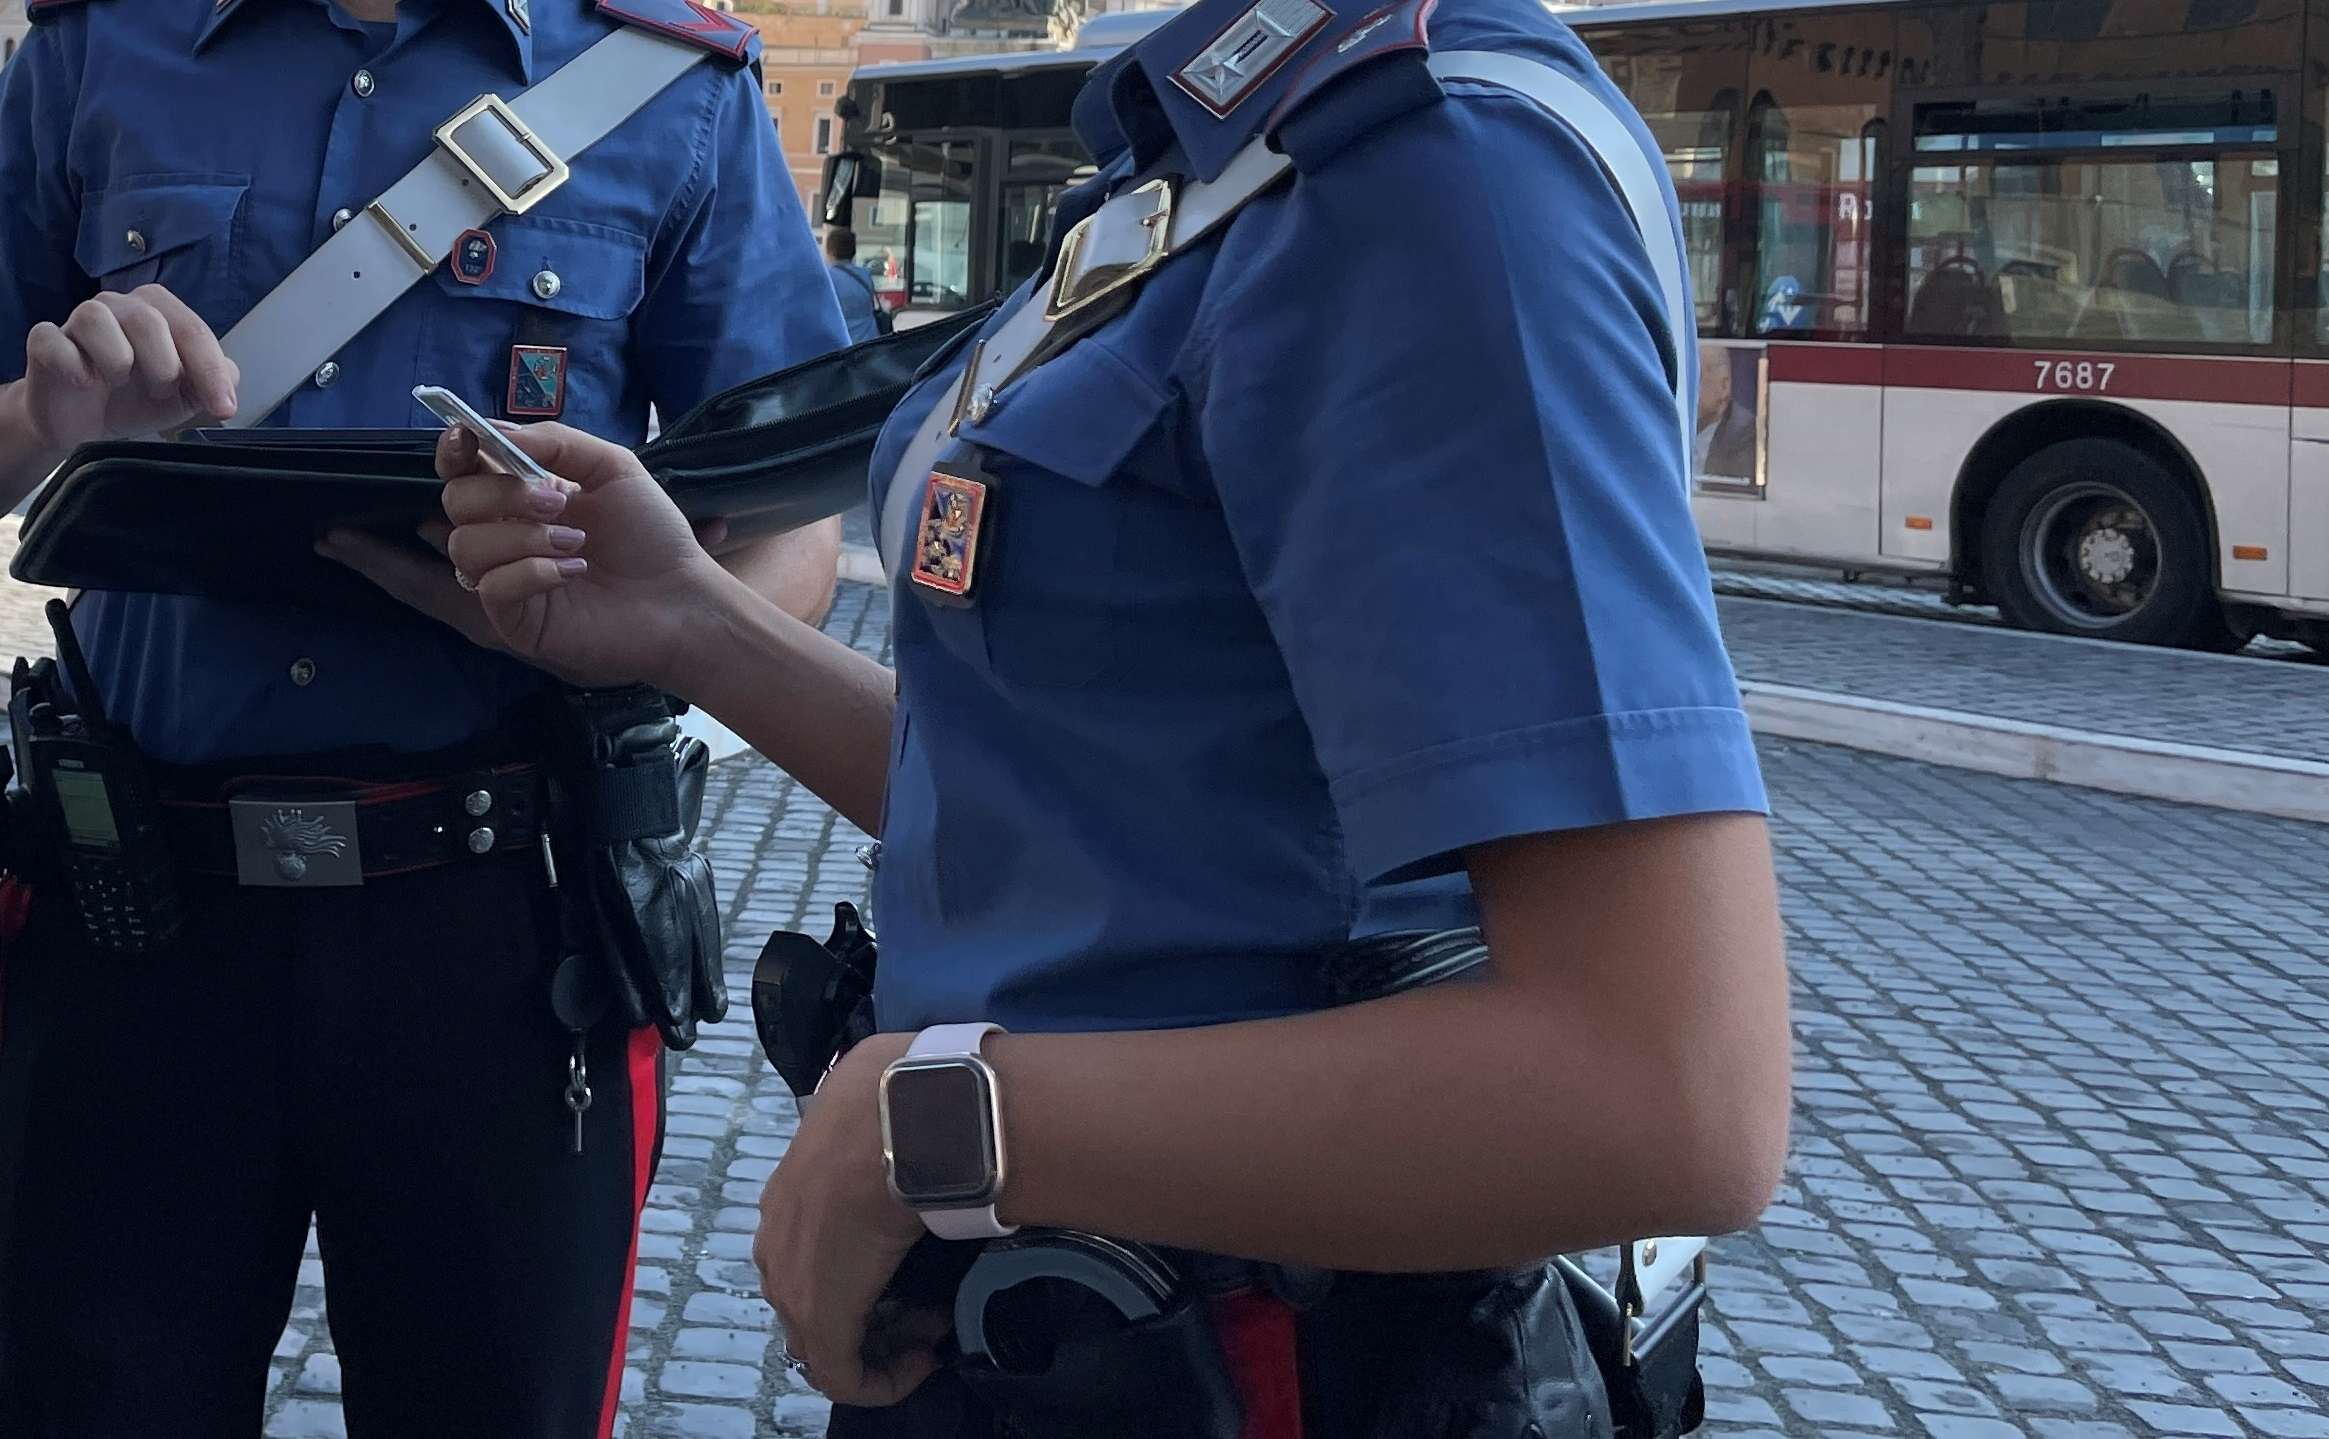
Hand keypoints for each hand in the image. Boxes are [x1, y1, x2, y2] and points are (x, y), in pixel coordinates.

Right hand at [5, 287, 238, 453]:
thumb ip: (213, 381)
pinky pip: (52, 340)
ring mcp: (77, 321)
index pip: (192, 330)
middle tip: (161, 391)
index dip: (211, 370)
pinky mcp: (45, 342)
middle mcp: (118, 307)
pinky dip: (72, 364)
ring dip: (118, 360)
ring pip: (96, 319)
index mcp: (158, 312)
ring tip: (119, 382)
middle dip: (164, 365)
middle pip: (147, 319)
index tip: (224, 408)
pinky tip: (84, 382)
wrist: (86, 426)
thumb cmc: (136, 399)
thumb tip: (231, 376)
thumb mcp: (185, 396)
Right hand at [325, 424, 727, 690]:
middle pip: (455, 502)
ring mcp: (507, 579)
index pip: (463, 470)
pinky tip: (574, 572)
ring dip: (521, 537)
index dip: (454, 451)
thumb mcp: (612, 466)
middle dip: (501, 494)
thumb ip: (554, 442)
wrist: (682, 597)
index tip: (467, 437)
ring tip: (576, 542)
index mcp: (522, 496)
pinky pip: (491, 587)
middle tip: (558, 502)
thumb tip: (490, 429)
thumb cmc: (652, 534)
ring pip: (464, 546)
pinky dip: (531, 572)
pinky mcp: (517, 620)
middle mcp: (507, 534)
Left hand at [755, 1032, 944, 1405]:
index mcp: (785, 1201)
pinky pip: (843, 1375)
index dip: (866, 1273)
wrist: (899, 1121)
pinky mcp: (821, 1322)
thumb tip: (920, 1135)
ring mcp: (792, 1286)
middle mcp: (777, 1246)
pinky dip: (884, 1379)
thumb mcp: (879, 1126)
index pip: (814, 1257)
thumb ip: (884, 1145)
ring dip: (882, 1338)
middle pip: (818, 1301)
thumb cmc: (896, 1112)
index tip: (914, 1270)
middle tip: (930, 1302)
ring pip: (830, 1337)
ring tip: (934, 1324)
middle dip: (875, 1310)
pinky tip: (924, 1358)